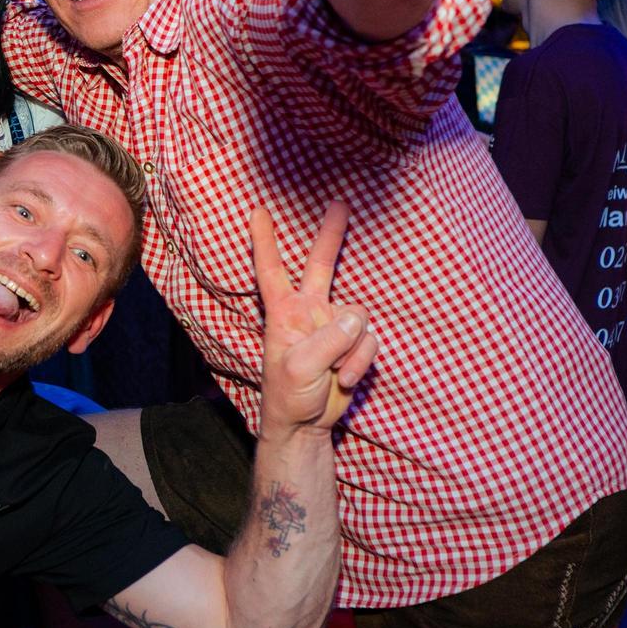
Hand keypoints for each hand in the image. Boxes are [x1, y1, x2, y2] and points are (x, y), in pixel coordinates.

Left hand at [249, 202, 375, 434]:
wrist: (305, 425)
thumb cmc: (287, 395)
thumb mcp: (300, 367)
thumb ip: (328, 339)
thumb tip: (356, 316)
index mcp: (283, 312)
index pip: (271, 270)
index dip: (264, 241)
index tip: (257, 211)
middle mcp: (308, 312)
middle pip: (321, 266)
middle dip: (331, 236)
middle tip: (340, 203)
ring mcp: (332, 326)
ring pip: (358, 317)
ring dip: (352, 349)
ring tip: (335, 374)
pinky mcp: (353, 344)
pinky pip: (369, 341)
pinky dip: (361, 361)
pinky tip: (345, 379)